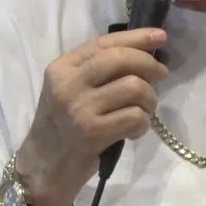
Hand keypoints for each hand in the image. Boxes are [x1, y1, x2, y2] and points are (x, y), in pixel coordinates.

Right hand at [15, 27, 169, 205]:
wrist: (43, 167)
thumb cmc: (63, 127)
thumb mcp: (70, 91)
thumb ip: (98, 71)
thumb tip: (145, 55)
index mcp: (62, 67)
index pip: (104, 43)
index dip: (137, 37)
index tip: (161, 37)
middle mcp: (68, 84)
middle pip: (121, 59)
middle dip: (149, 64)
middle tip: (160, 76)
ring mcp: (79, 108)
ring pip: (134, 87)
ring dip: (149, 100)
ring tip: (142, 112)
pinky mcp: (92, 133)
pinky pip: (135, 116)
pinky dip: (143, 124)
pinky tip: (134, 131)